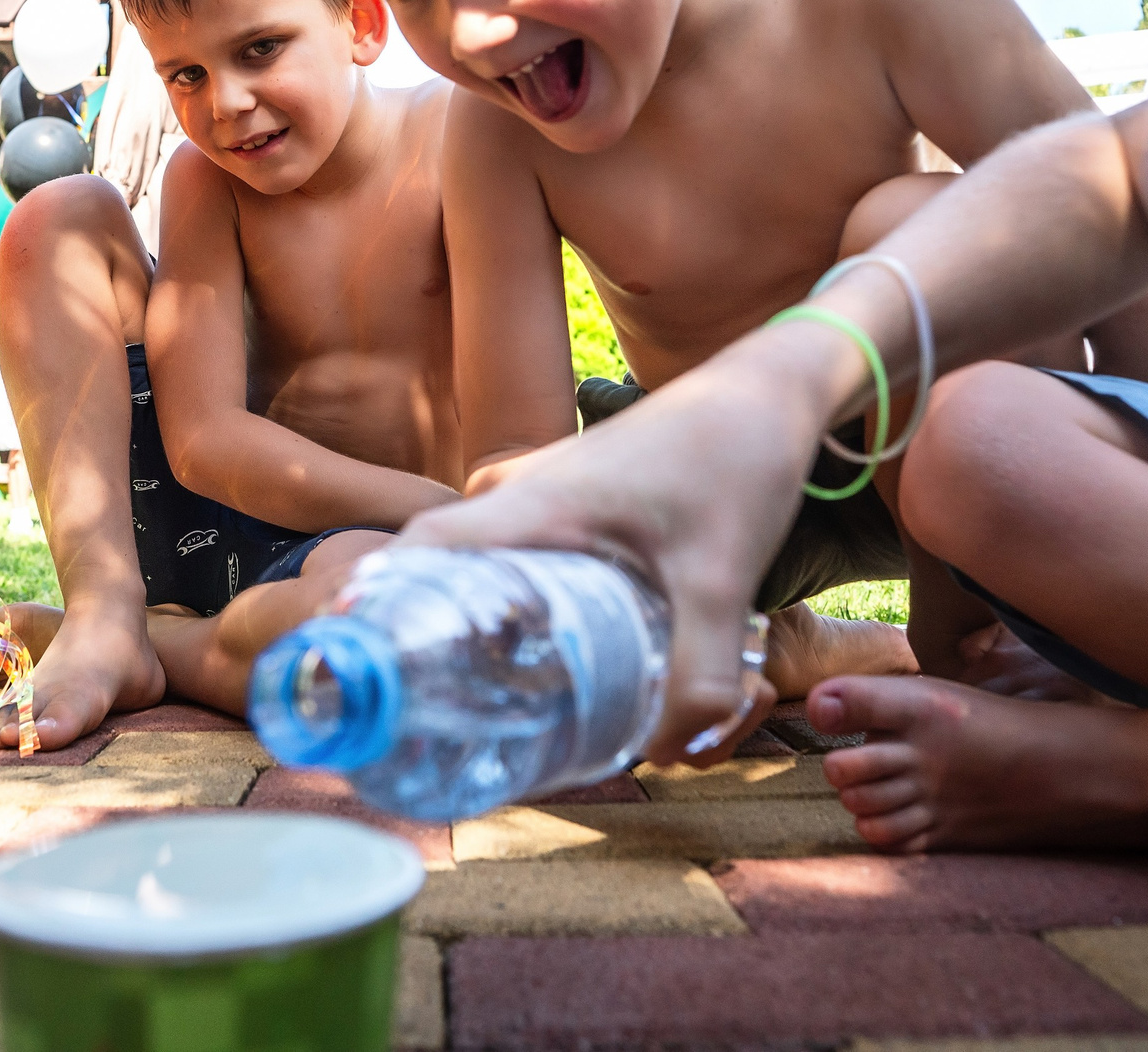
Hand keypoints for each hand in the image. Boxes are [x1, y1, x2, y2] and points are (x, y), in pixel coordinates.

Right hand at [406, 349, 821, 763]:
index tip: (377, 686)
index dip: (382, 618)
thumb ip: (700, 676)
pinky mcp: (574, 514)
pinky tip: (635, 668)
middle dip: (480, 669)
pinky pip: (541, 575)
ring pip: (505, 587)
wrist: (770, 393)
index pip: (419, 555)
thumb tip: (670, 754)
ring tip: (629, 710)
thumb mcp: (722, 578)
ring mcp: (543, 505)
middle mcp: (519, 502)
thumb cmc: (736, 458)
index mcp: (529, 506)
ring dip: (545, 653)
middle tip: (519, 736)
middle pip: (452, 588)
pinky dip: (573, 625)